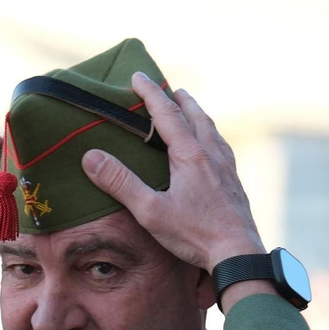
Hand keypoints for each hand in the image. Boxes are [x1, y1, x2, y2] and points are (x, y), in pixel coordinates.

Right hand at [81, 73, 266, 273]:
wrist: (238, 252)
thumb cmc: (193, 234)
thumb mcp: (150, 211)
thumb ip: (121, 183)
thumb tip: (91, 157)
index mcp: (189, 154)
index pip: (167, 113)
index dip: (150, 93)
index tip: (138, 76)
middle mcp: (210, 153)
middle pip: (194, 115)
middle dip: (179, 99)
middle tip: (169, 88)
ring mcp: (226, 167)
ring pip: (211, 129)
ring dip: (198, 115)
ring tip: (190, 110)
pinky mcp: (234, 182)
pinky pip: (221, 147)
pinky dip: (211, 136)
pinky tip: (212, 147)